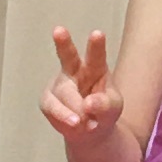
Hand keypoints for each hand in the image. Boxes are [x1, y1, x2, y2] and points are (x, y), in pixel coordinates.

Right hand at [41, 28, 123, 160]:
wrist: (90, 131)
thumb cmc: (104, 111)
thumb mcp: (113, 108)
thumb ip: (105, 104)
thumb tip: (88, 104)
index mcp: (95, 67)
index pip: (96, 55)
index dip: (96, 45)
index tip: (97, 33)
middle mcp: (74, 70)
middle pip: (67, 56)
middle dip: (63, 43)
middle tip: (59, 30)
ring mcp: (59, 84)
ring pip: (65, 93)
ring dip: (76, 110)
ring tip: (87, 122)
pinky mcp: (48, 100)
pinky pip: (53, 108)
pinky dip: (65, 118)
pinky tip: (75, 124)